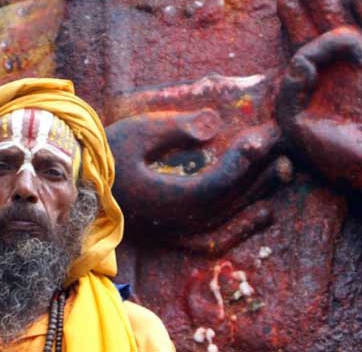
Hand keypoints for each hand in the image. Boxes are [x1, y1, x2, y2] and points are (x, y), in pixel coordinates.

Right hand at [108, 109, 280, 234]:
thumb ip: (176, 129)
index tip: (261, 135)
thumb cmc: (105, 156)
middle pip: (229, 199)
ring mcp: (176, 232)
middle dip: (258, 169)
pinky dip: (243, 229)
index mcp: (166, 198)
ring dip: (258, 193)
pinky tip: (266, 212)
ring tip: (283, 167)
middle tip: (279, 141)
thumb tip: (214, 123)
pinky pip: (217, 238)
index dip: (243, 161)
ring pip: (229, 218)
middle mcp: (176, 222)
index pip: (217, 183)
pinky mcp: (175, 235)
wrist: (78, 186)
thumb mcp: (136, 132)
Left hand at [276, 0, 361, 194]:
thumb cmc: (331, 149)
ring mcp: (355, 54)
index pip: (291, 30)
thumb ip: (288, 93)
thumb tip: (299, 61)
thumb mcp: (294, 125)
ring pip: (340, 11)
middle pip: (312, 13)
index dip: (286, 16)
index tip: (281, 11)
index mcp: (303, 70)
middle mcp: (328, 57)